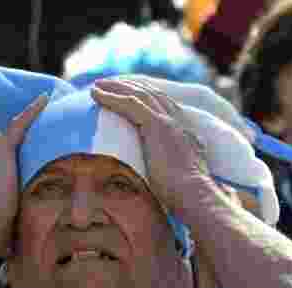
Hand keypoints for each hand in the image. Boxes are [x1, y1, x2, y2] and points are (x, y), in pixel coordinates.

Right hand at [0, 93, 47, 258]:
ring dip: (36, 118)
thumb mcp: (7, 239)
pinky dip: (33, 111)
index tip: (37, 158)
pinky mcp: (1, 151)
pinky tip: (46, 98)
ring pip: (21, 131)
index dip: (25, 163)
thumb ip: (15, 243)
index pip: (13, 171)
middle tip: (52, 121)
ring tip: (54, 101)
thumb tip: (16, 270)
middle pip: (19, 147)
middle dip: (35, 134)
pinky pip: (21, 125)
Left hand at [90, 77, 213, 216]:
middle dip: (133, 87)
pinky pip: (130, 104)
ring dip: (118, 88)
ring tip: (98, 85)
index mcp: (189, 135)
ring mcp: (170, 123)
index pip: (168, 109)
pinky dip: (112, 97)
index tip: (133, 97)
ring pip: (141, 95)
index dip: (149, 100)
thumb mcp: (183, 180)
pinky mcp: (157, 125)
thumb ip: (174, 172)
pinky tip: (96, 94)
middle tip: (113, 84)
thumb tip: (160, 182)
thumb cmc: (188, 199)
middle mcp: (182, 124)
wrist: (195, 196)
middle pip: (155, 96)